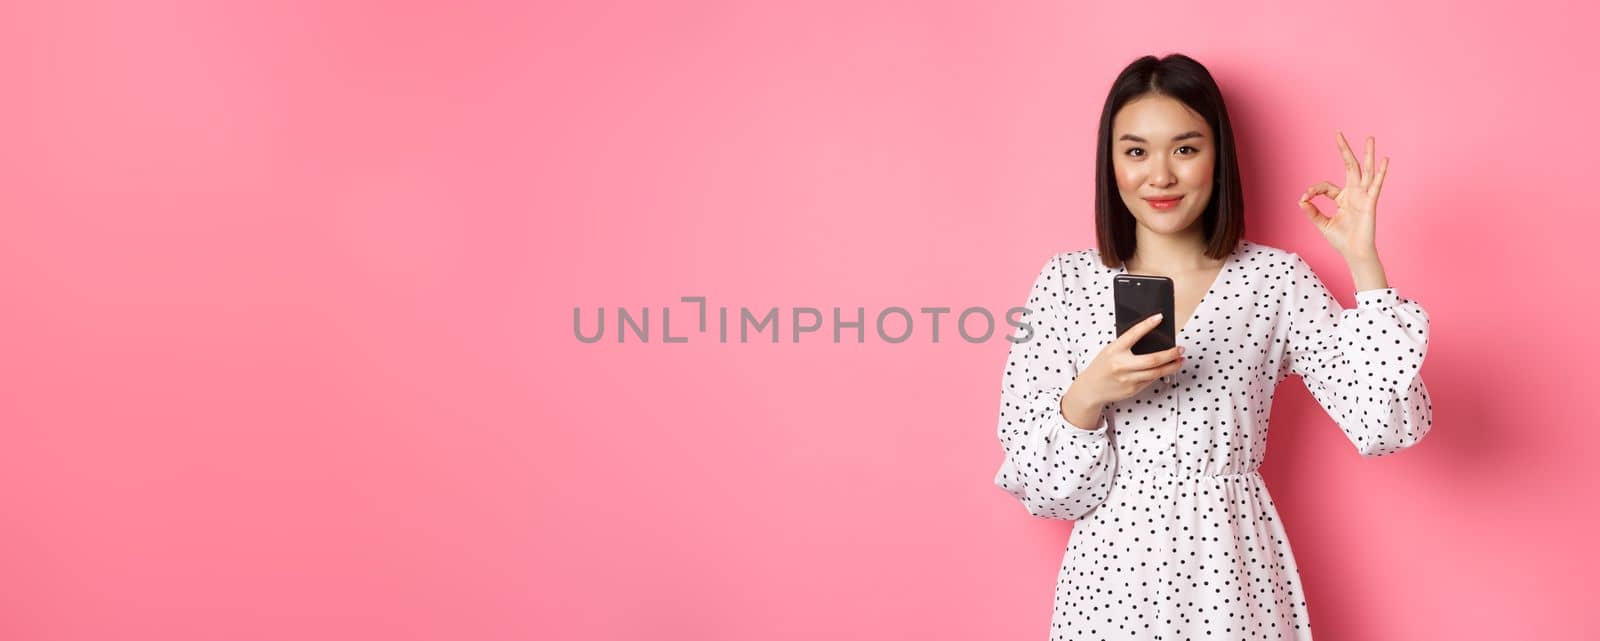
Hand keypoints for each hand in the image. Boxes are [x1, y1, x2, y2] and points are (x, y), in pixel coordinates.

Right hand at [1061, 312, 1184, 425]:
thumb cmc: (1101, 367)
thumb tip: (1149, 337)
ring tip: (1180, 359)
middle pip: (1153, 359)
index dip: (1147, 324)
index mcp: (1114, 350)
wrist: (1091, 388)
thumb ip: (1126, 345)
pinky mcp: (1132, 389)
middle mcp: (1121, 365)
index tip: (1160, 317)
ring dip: (1172, 366)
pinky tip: (1167, 368)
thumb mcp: (1110, 351)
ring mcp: (1128, 379)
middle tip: (1180, 348)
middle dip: (1170, 354)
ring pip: (1156, 372)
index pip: (1133, 334)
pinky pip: (1151, 380)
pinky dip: (1161, 373)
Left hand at [1298, 131, 1387, 260]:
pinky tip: (1384, 159)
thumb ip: (1312, 212)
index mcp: (1342, 198)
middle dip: (1344, 150)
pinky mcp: (1370, 202)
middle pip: (1350, 167)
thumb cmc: (1341, 240)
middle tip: (1338, 133)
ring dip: (1367, 154)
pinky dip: (1381, 172)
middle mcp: (1354, 193)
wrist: (1354, 252)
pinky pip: (1377, 184)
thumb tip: (1301, 200)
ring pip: (1366, 170)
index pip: (1326, 186)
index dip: (1314, 190)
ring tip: (1370, 138)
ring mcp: (1363, 196)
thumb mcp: (1322, 224)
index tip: (1305, 198)